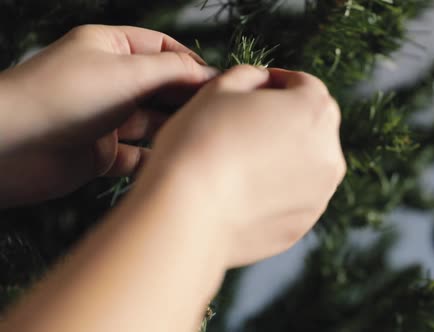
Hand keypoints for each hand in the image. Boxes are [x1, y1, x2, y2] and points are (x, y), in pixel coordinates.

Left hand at [0, 25, 217, 205]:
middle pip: (161, 85)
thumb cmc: (61, 97)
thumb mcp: (126, 72)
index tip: (220, 81)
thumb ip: (172, 71)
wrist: (9, 147)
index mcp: (110, 49)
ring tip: (201, 135)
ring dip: (174, 127)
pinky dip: (154, 157)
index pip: (162, 48)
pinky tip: (174, 159)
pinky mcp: (101, 153)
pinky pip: (138, 154)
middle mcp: (109, 81)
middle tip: (219, 109)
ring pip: (152, 121)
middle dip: (187, 95)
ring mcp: (105, 118)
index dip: (192, 62)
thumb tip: (209, 74)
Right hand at [138, 65, 345, 266]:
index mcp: (315, 108)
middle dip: (284, 119)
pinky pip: (294, 198)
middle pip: (311, 125)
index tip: (253, 90)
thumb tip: (260, 82)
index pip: (303, 84)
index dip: (275, 82)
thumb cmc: (200, 142)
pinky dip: (276, 191)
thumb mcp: (219, 88)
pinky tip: (242, 192)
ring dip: (283, 156)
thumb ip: (250, 76)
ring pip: (305, 164)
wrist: (186, 213)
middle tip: (244, 126)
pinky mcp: (304, 224)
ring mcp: (321, 193)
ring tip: (240, 162)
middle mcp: (330, 152)